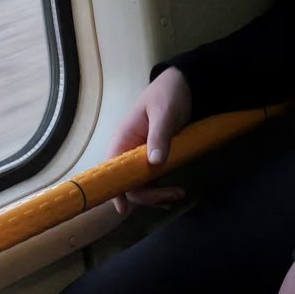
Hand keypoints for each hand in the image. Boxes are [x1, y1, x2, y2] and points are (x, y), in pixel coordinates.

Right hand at [108, 67, 192, 212]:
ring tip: (178, 193)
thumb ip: (159, 136)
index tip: (124, 209)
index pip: (112, 172)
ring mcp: (139, 155)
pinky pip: (150, 178)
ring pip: (140, 184)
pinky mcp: (152, 156)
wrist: (182, 84)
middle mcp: (126, 151)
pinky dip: (160, 187)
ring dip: (156, 194)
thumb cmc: (168, 94)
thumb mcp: (164, 113)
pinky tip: (173, 190)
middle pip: (128, 183)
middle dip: (148, 195)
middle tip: (175, 194)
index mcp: (122, 140)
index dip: (116, 191)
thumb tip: (155, 162)